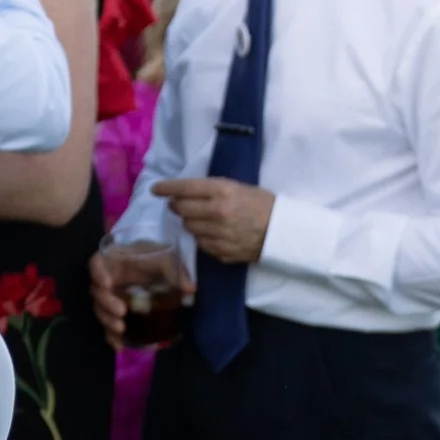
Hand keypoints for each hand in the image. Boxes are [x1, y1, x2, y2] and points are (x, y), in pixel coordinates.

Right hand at [88, 238, 189, 350]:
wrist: (153, 267)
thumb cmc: (153, 258)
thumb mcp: (164, 258)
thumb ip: (175, 270)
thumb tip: (190, 289)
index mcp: (113, 262)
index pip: (96, 264)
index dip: (98, 274)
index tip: (108, 284)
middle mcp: (106, 281)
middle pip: (97, 292)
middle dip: (107, 304)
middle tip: (122, 311)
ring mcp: (109, 298)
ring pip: (101, 311)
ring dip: (108, 321)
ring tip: (121, 329)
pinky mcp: (115, 313)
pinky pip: (108, 326)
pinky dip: (112, 338)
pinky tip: (120, 346)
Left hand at [152, 175, 272, 265]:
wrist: (283, 231)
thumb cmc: (262, 204)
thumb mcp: (239, 188)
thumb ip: (212, 190)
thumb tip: (183, 193)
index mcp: (224, 191)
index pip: (186, 188)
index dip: (167, 188)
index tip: (156, 189)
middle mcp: (218, 212)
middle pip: (181, 209)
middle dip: (177, 206)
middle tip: (179, 204)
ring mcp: (219, 234)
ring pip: (188, 227)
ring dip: (190, 222)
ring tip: (203, 219)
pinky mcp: (221, 251)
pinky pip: (200, 243)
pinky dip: (202, 237)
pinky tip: (213, 232)